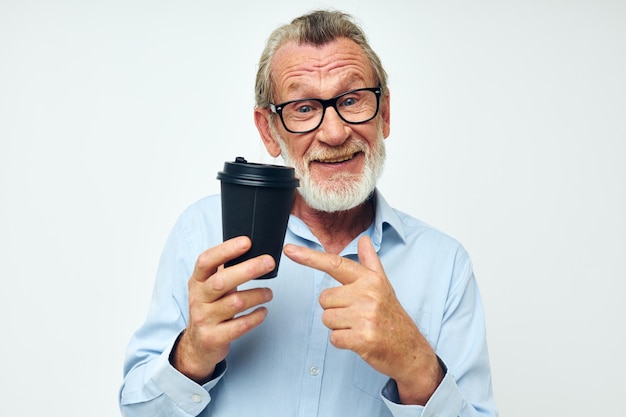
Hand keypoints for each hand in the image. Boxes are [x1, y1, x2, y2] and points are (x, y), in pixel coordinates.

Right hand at [171, 236, 274, 382]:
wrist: (198, 345)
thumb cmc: (210, 308)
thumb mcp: (209, 287)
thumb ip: (224, 270)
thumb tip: (250, 247)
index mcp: (197, 281)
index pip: (206, 261)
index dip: (226, 250)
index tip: (247, 242)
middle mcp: (198, 299)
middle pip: (222, 281)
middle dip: (248, 269)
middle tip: (269, 262)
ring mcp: (204, 319)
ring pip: (235, 303)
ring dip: (257, 295)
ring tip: (269, 293)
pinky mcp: (214, 337)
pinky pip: (240, 326)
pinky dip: (255, 317)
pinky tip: (263, 311)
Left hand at [283, 236, 442, 404]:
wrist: (410, 349)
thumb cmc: (392, 316)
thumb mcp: (383, 285)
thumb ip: (370, 262)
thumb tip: (364, 240)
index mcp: (370, 279)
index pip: (334, 264)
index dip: (309, 257)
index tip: (290, 250)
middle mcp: (367, 294)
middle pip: (324, 299)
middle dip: (335, 309)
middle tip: (356, 316)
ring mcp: (365, 316)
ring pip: (327, 319)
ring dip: (338, 327)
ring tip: (358, 327)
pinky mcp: (362, 338)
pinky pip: (334, 338)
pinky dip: (343, 342)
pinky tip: (359, 340)